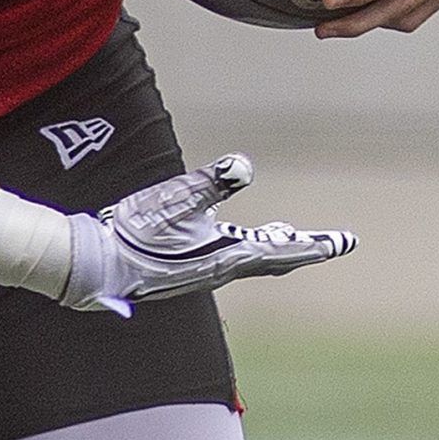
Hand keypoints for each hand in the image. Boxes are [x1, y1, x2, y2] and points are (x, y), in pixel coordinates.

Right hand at [60, 154, 354, 312]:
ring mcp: (202, 273)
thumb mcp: (176, 198)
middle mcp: (221, 270)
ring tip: (291, 236)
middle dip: (302, 249)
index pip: (283, 251)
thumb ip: (212, 182)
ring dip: (275, 248)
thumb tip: (245, 165)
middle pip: (273, 258)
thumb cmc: (136, 232)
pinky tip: (238, 239)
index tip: (343, 244)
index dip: (315, 246)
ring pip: (251, 260)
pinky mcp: (184, 271)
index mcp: (228, 257)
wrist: (95, 266)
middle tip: (331, 244)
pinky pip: (228, 259)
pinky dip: (247, 248)